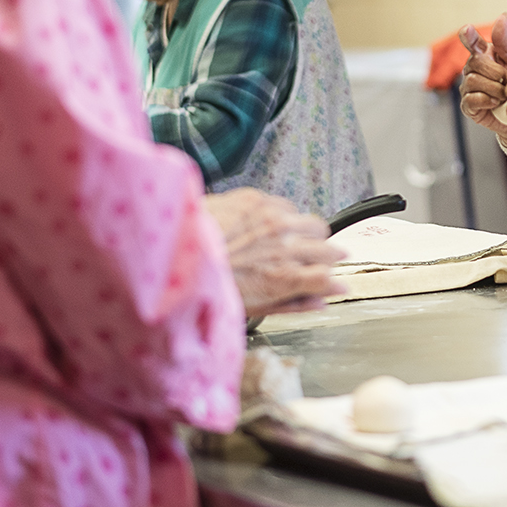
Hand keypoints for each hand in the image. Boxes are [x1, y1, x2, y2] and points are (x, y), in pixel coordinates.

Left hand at [201, 188, 346, 316]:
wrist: (170, 253)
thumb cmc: (206, 284)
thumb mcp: (253, 307)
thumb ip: (295, 304)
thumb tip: (322, 302)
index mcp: (282, 277)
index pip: (328, 277)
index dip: (334, 281)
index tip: (335, 282)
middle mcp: (283, 245)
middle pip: (329, 249)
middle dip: (327, 257)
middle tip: (317, 261)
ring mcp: (271, 219)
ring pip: (315, 224)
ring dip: (311, 235)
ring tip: (296, 242)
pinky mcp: (256, 200)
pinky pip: (287, 205)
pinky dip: (285, 216)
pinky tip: (270, 226)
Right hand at [457, 14, 506, 144]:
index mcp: (487, 56)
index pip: (474, 42)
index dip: (469, 35)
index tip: (467, 28)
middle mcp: (474, 69)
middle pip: (476, 60)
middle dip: (494, 70)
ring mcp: (469, 87)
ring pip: (473, 79)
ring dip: (493, 87)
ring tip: (506, 94)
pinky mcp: (468, 106)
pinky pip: (471, 98)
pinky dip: (486, 99)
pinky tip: (496, 102)